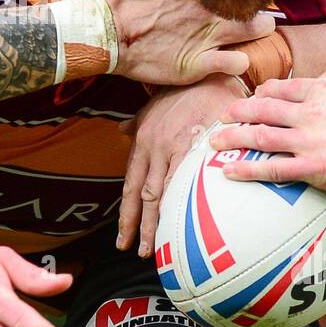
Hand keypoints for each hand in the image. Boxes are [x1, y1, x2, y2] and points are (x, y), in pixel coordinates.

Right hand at [99, 0, 275, 84]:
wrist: (102, 33)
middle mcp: (207, 6)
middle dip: (262, 0)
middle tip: (259, 4)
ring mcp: (205, 35)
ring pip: (254, 29)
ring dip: (261, 28)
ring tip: (260, 29)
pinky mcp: (197, 63)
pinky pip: (233, 63)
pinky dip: (240, 61)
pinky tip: (239, 59)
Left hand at [117, 75, 246, 256]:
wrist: (205, 75)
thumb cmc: (182, 91)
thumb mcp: (152, 106)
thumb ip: (136, 123)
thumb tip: (120, 131)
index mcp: (143, 144)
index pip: (131, 185)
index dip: (126, 213)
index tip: (123, 237)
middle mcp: (152, 149)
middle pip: (143, 196)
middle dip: (139, 226)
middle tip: (136, 251)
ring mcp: (171, 148)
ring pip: (160, 193)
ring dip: (157, 223)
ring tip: (157, 247)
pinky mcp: (193, 146)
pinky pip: (184, 180)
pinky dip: (180, 201)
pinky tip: (182, 221)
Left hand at [209, 66, 325, 206]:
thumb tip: (324, 74)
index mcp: (325, 88)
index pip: (280, 89)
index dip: (259, 96)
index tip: (249, 102)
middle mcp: (314, 110)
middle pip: (262, 108)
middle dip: (237, 112)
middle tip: (221, 118)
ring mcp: (312, 139)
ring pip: (261, 135)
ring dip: (233, 137)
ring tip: (215, 143)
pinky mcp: (315, 168)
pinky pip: (272, 167)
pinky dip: (247, 168)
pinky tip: (230, 171)